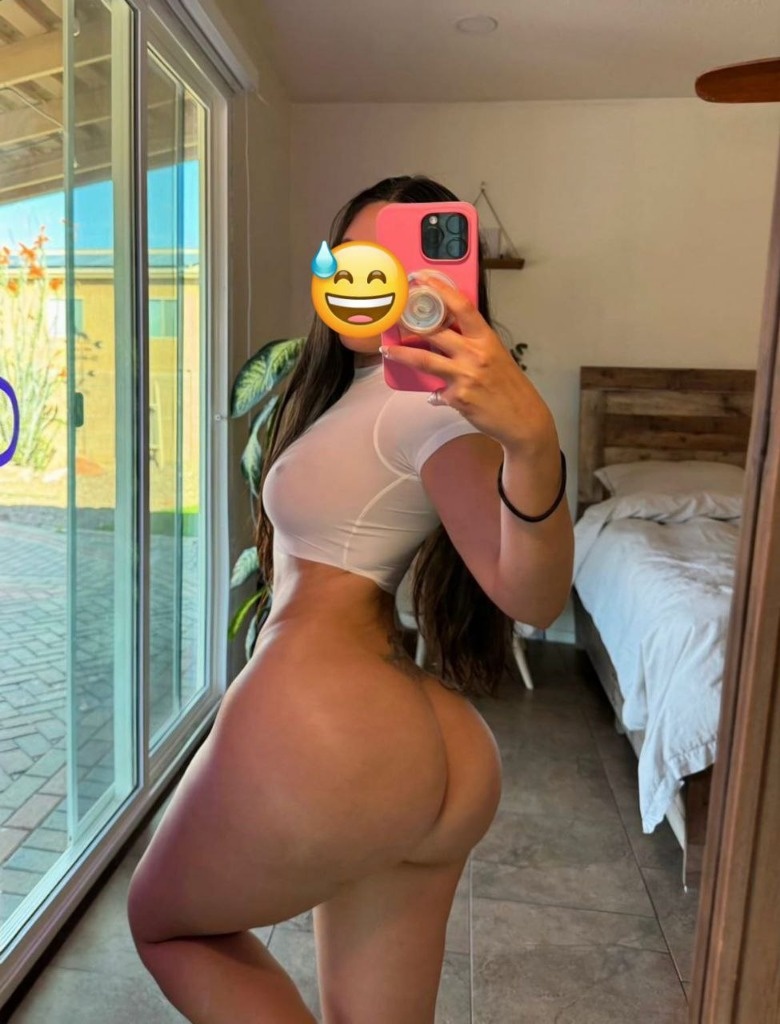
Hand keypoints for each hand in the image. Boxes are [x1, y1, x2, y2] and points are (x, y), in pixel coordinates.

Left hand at [381, 273, 555, 453]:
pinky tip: (435, 395)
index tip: (421, 279)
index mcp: (486, 339)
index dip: (440, 290)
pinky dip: (434, 393)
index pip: (462, 307)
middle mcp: (475, 354)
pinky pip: (436, 392)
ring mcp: (464, 376)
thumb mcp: (496, 356)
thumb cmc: (510, 386)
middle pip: (436, 331)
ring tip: (388, 350)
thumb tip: (447, 337)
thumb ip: (473, 345)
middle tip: (394, 315)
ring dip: (402, 354)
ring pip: (424, 359)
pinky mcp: (457, 397)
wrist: (523, 419)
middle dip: (411, 322)